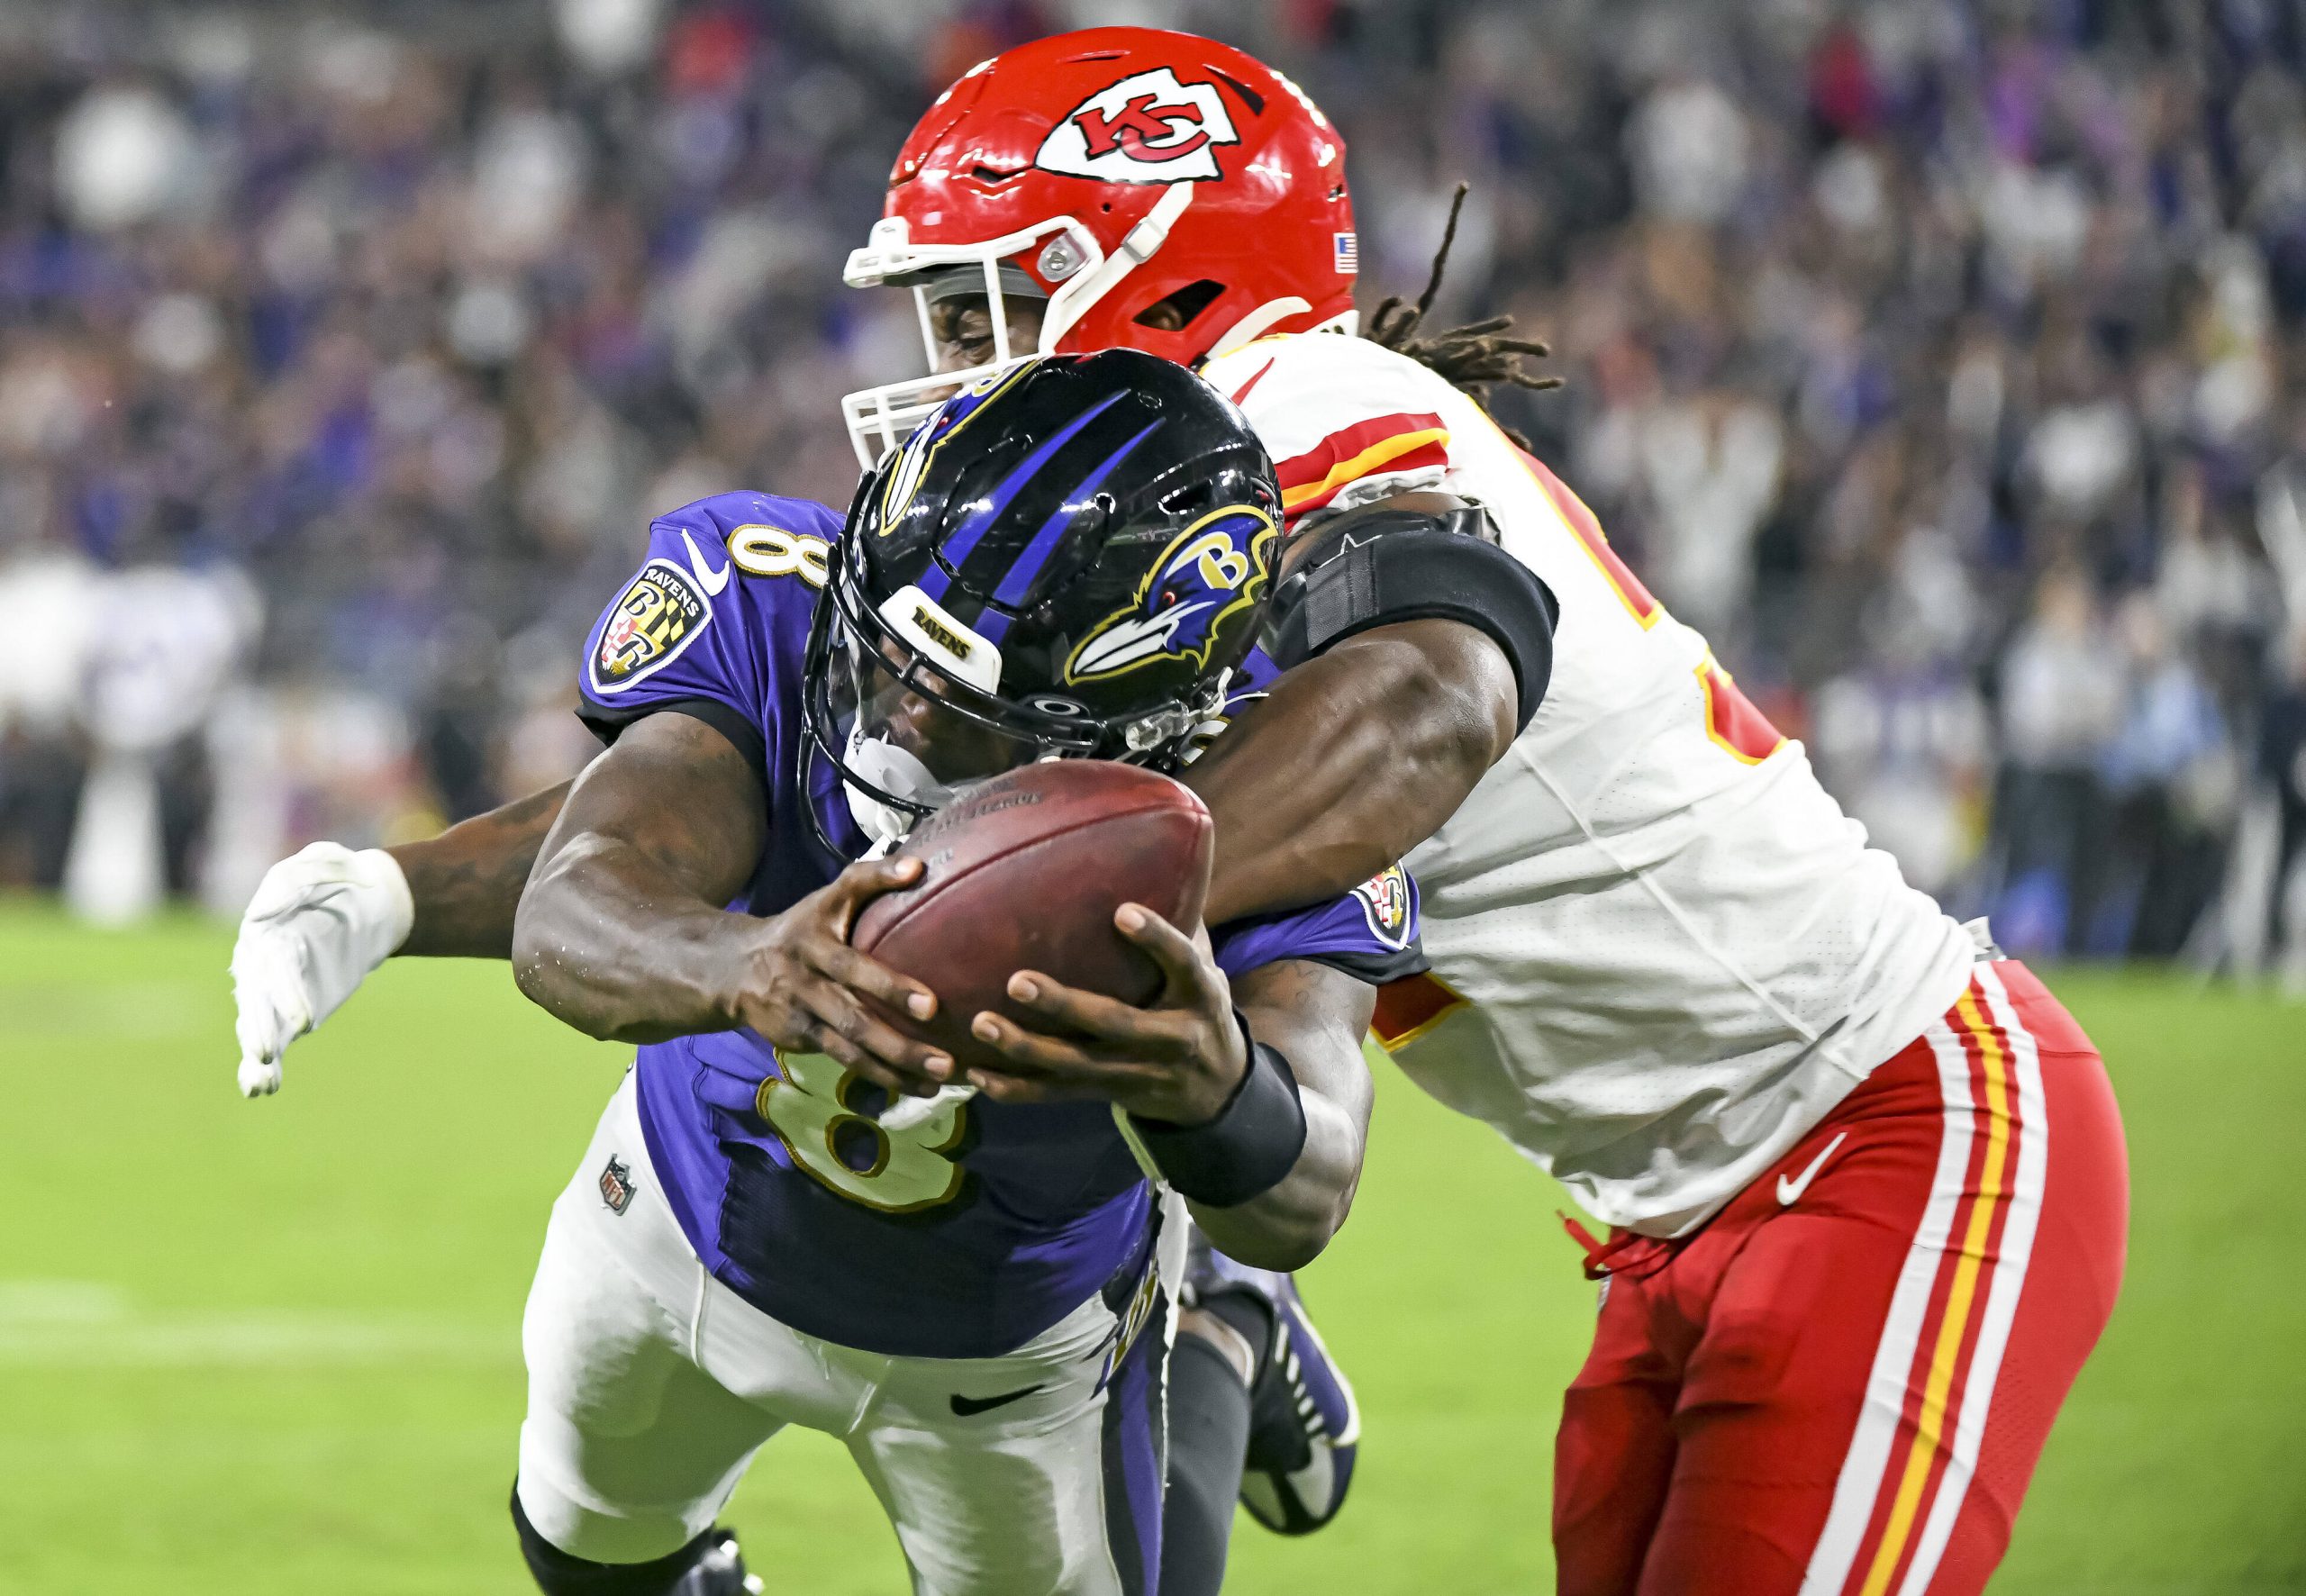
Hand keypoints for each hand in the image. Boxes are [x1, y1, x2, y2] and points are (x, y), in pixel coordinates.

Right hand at [230, 843, 415, 1096]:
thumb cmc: (339, 877)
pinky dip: (265, 1066)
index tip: (304, 1020)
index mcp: (266, 932)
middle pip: (258, 1000)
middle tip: (266, 1053)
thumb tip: (260, 912)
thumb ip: (294, 880)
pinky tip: (262, 1089)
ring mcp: (274, 992)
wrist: (369, 901)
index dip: (285, 992)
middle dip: (261, 1028)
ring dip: (257, 1053)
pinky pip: (276, 1040)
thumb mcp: (322, 863)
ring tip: (260, 1083)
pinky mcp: (291, 1011)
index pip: (272, 965)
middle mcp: (262, 966)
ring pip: (258, 1026)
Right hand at [723, 855, 953, 1097]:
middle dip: (898, 1044)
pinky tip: (917, 1088)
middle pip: (853, 1019)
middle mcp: (806, 986)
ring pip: (851, 1051)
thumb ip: (869, 878)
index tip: (931, 1004)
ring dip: (895, 1070)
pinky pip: (845, 1062)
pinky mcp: (802, 1042)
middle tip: (944, 1061)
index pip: (853, 967)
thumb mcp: (827, 897)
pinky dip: (881, 1077)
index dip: (889, 987)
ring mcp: (802, 1019)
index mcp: (814, 946)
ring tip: (939, 1082)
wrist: (733, 968)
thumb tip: (918, 866)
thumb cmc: (800, 928)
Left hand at [963, 903, 1247, 1124]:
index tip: (1122, 912)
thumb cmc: (1198, 1007)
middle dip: (1064, 1006)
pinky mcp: (1111, 1094)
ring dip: (1026, 1048)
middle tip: (1016, 981)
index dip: (1157, 940)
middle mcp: (1172, 1038)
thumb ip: (1182, 926)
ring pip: (1078, 1065)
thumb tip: (1159, 857)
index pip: (1184, 964)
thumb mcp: (1205, 970)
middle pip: (1115, 1024)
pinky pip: (1059, 1094)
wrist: (1217, 1090)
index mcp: (1199, 996)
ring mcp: (1140, 1072)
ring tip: (982, 1023)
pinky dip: (1017, 1089)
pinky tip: (977, 1074)